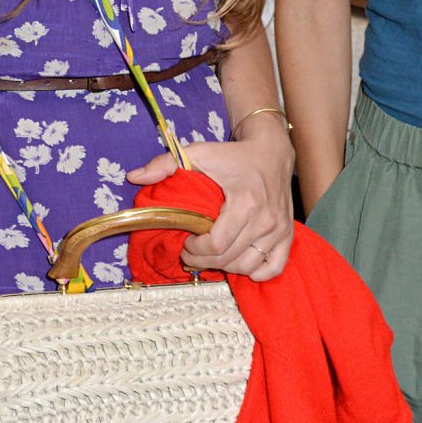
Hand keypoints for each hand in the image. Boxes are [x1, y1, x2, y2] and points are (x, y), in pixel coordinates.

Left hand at [128, 119, 293, 279]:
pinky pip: (273, 267)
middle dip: (203, 261)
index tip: (186, 240)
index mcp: (245, 202)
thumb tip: (134, 177)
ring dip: (226, 267)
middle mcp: (266, 220)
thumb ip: (165, 164)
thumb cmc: (232, 154)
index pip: (216, 245)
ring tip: (212, 255)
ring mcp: (279, 229)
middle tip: (191, 252)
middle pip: (229, 259)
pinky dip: (256, 272)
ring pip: (248, 267)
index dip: (195, 250)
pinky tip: (239, 262)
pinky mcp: (287, 234)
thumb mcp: (197, 153)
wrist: (271, 151)